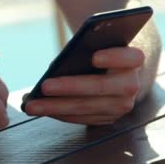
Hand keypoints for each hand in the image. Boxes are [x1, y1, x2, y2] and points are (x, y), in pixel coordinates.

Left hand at [23, 46, 144, 124]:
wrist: (117, 72)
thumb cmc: (100, 51)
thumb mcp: (97, 44)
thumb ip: (85, 48)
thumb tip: (58, 65)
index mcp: (133, 60)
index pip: (131, 57)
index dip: (114, 57)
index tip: (94, 57)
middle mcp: (131, 85)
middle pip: (100, 87)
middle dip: (69, 88)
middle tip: (44, 87)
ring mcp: (121, 106)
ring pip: (86, 107)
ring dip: (56, 107)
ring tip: (31, 105)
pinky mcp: (108, 119)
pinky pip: (80, 118)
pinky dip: (58, 114)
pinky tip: (40, 109)